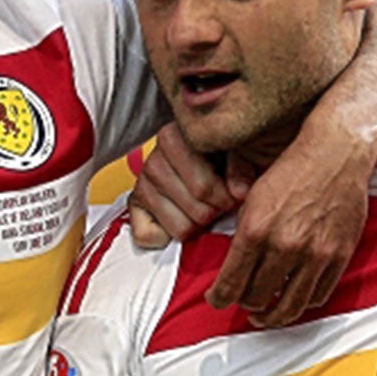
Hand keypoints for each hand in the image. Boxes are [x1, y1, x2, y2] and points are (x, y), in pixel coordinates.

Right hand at [126, 126, 246, 250]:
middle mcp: (154, 159)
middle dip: (215, 213)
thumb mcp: (241, 152)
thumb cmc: (225, 157)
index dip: (226, 199)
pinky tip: (182, 219)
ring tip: (204, 209)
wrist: (209, 161)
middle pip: (196, 211)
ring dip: (197, 225)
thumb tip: (238, 192)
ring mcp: (143, 183)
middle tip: (220, 204)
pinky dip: (169, 237)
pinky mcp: (134, 205)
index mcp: (175, 138)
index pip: (203, 188)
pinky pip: (150, 237)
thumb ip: (242, 167)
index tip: (235, 196)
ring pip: (180, 228)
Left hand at [207, 132, 374, 327]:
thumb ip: (243, 236)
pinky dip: (303, 303)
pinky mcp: (338, 256)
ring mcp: (314, 254)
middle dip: (245, 304)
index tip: (217, 299)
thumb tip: (233, 268)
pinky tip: (295, 299)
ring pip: (289, 306)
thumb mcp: (253, 197)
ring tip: (266, 316)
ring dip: (273, 317)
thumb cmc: (293, 169)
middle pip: (257, 298)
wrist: (336, 154)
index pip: (230, 284)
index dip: (219, 298)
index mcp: (256, 230)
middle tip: (243, 302)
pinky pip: (318, 296)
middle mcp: (284, 245)